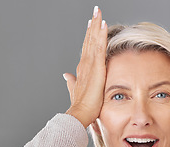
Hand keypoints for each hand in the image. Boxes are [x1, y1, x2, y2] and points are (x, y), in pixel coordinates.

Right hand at [65, 6, 107, 127]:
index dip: (89, 35)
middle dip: (92, 24)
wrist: (80, 112)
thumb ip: (71, 81)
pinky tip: (103, 24)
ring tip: (98, 12)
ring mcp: (89, 64)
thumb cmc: (81, 104)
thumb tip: (66, 75)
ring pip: (93, 40)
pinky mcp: (96, 67)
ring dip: (96, 25)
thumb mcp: (76, 89)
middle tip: (95, 11)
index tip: (91, 24)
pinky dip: (101, 35)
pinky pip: (99, 47)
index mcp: (82, 68)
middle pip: (89, 39)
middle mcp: (84, 63)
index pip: (86, 47)